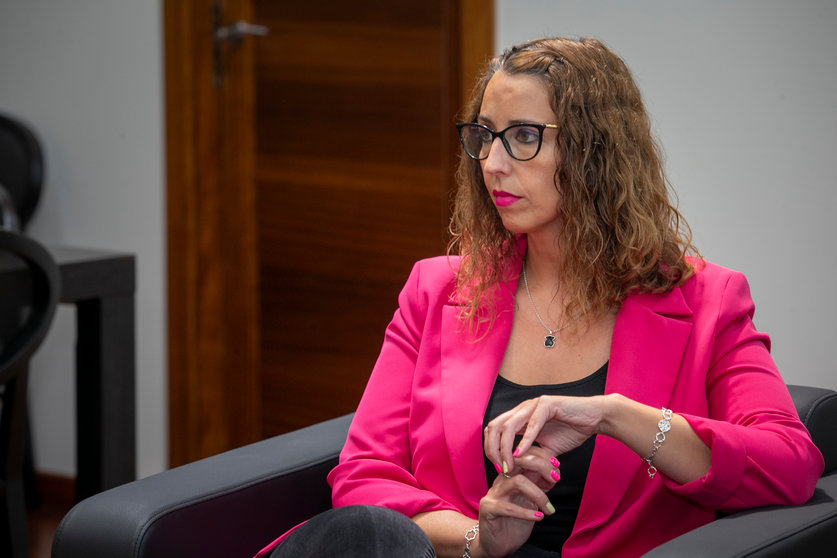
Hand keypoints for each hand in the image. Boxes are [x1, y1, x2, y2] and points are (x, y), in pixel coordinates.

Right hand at [476, 445, 559, 557]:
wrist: (495, 545)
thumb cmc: (514, 523)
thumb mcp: (530, 502)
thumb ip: (539, 486)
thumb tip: (555, 473)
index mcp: (510, 476)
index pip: (524, 455)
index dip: (542, 456)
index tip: (556, 465)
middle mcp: (501, 481)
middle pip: (519, 461)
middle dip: (542, 466)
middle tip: (556, 479)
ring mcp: (493, 494)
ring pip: (517, 481)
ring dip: (538, 494)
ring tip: (549, 508)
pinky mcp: (488, 509)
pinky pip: (508, 507)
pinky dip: (526, 513)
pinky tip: (539, 518)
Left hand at [484, 395, 606, 477]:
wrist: (594, 418)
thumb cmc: (571, 431)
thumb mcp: (547, 451)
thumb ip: (532, 460)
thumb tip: (520, 478)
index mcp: (519, 417)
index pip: (494, 430)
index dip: (491, 449)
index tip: (498, 468)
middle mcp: (522, 409)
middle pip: (495, 426)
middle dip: (493, 449)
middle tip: (500, 468)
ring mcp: (533, 404)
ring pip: (509, 425)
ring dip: (505, 448)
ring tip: (509, 465)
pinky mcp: (547, 404)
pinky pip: (532, 422)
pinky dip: (525, 440)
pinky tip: (522, 454)